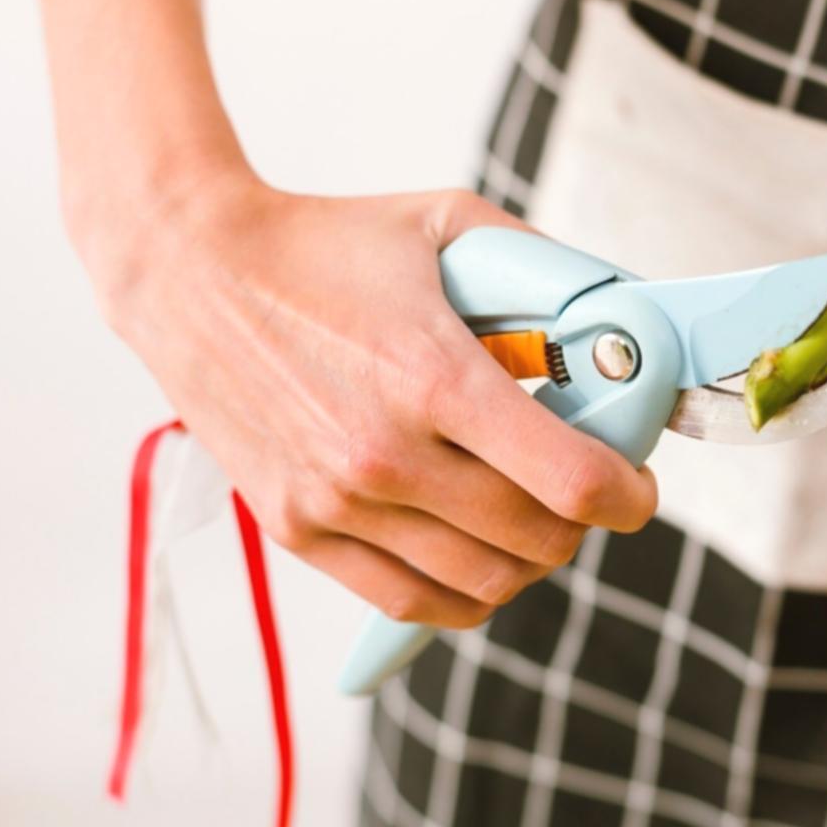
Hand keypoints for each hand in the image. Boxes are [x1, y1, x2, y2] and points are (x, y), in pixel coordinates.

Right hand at [89, 172, 657, 627]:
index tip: (635, 486)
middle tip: (583, 490)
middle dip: (583, 521)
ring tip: (528, 516)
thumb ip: (545, 270)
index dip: (627, 495)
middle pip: (536, 540)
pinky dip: (464, 592)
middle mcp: (385, 456)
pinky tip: (476, 553)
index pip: (571, 482)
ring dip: (529, 559)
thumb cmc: (325, 246)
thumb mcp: (447, 225)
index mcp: (433, 378)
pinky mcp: (298, 529)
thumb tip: (623, 321)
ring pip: (483, 583)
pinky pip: (410, 601)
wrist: (191, 270)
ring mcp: (336, 503)